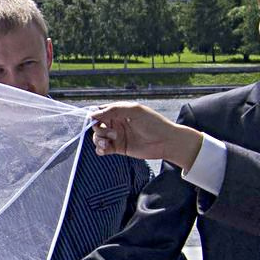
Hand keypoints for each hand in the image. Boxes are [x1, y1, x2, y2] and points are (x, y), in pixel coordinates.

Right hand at [89, 103, 203, 166]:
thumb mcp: (135, 111)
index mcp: (120, 111)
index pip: (100, 111)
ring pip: (98, 137)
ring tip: (107, 144)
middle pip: (97, 125)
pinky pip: (103, 149)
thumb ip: (114, 110)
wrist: (166, 141)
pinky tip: (105, 150)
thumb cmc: (154, 123)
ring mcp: (117, 136)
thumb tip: (93, 114)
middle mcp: (117, 123)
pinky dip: (100, 149)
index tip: (95, 121)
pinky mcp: (119, 148)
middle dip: (99, 129)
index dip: (95, 116)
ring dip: (98, 140)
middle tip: (112, 134)